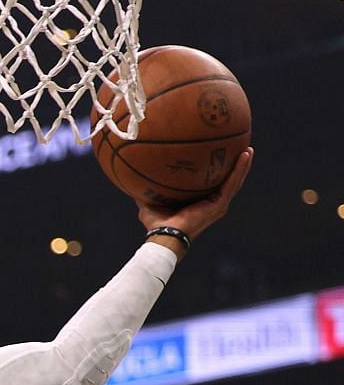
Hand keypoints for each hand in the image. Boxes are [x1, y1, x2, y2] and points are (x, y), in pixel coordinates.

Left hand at [137, 146, 252, 239]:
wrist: (164, 236)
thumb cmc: (156, 224)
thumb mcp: (150, 202)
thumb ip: (148, 190)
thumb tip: (135, 179)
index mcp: (199, 203)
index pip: (212, 185)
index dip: (218, 172)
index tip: (221, 156)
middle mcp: (211, 204)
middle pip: (227, 182)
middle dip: (234, 166)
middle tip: (241, 149)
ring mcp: (217, 205)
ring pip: (234, 181)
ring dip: (242, 165)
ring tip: (248, 149)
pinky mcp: (219, 205)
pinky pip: (232, 184)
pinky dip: (239, 169)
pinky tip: (244, 155)